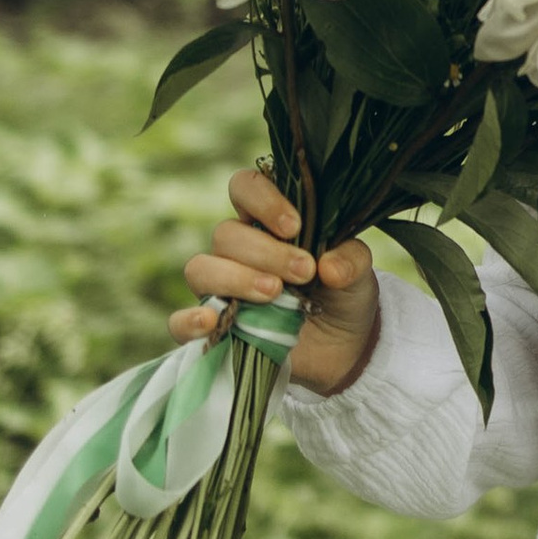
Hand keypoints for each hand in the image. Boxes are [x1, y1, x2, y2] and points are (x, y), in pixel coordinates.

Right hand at [172, 169, 379, 396]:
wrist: (343, 350)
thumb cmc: (343, 297)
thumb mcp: (358, 274)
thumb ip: (350, 261)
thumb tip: (329, 267)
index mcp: (267, 222)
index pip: (245, 187)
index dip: (263, 200)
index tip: (294, 225)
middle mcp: (237, 251)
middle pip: (226, 234)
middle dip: (266, 252)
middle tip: (304, 272)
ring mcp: (220, 290)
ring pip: (201, 268)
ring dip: (236, 278)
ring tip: (275, 294)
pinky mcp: (214, 329)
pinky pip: (179, 322)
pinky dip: (189, 321)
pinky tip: (212, 322)